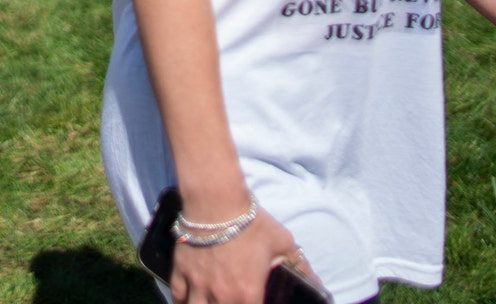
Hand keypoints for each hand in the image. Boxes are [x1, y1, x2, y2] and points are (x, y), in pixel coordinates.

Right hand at [169, 210, 309, 303]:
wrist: (216, 201)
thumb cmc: (250, 222)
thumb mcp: (282, 243)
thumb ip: (300, 266)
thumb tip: (317, 283)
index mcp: (247, 294)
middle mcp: (220, 295)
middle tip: (234, 301)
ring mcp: (198, 285)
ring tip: (210, 303)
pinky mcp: (180, 271)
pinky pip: (178, 296)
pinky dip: (182, 301)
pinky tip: (189, 301)